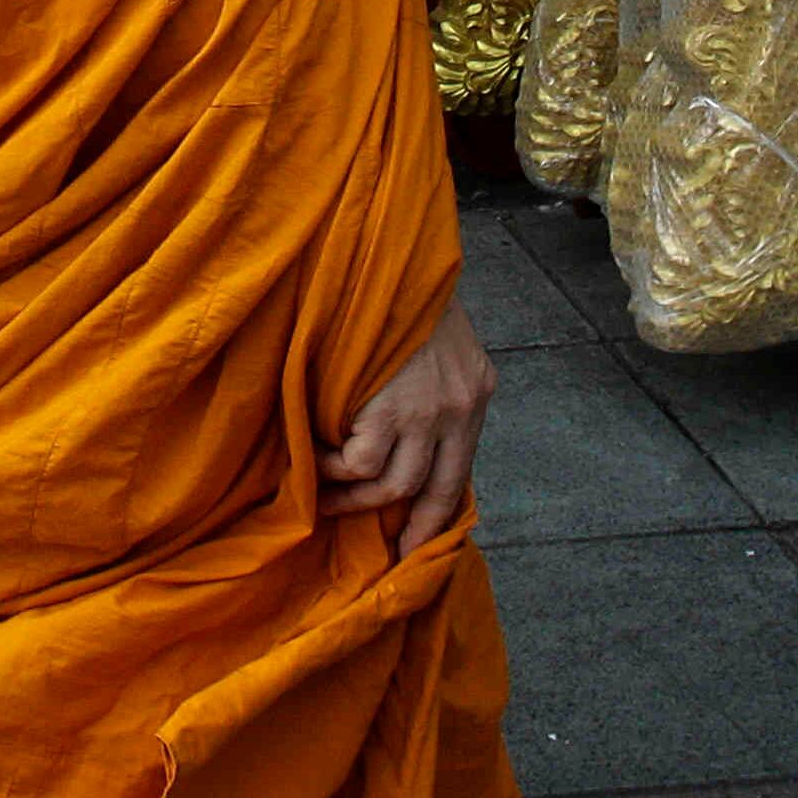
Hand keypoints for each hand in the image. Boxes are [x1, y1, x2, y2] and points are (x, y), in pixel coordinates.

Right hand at [325, 297, 493, 548]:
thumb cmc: (401, 290)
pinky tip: (319, 453)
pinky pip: (359, 461)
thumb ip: (431, 385)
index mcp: (478, 391)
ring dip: (354, 495)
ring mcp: (428, 411)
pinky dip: (335, 466)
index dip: (435, 517)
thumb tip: (399, 434)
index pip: (460, 472)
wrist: (389, 252)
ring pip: (392, 484)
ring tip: (326, 488)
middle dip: (402, 525)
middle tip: (368, 532)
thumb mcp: (437, 341)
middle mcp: (461, 408)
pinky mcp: (391, 408)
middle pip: (432, 491)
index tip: (414, 545)